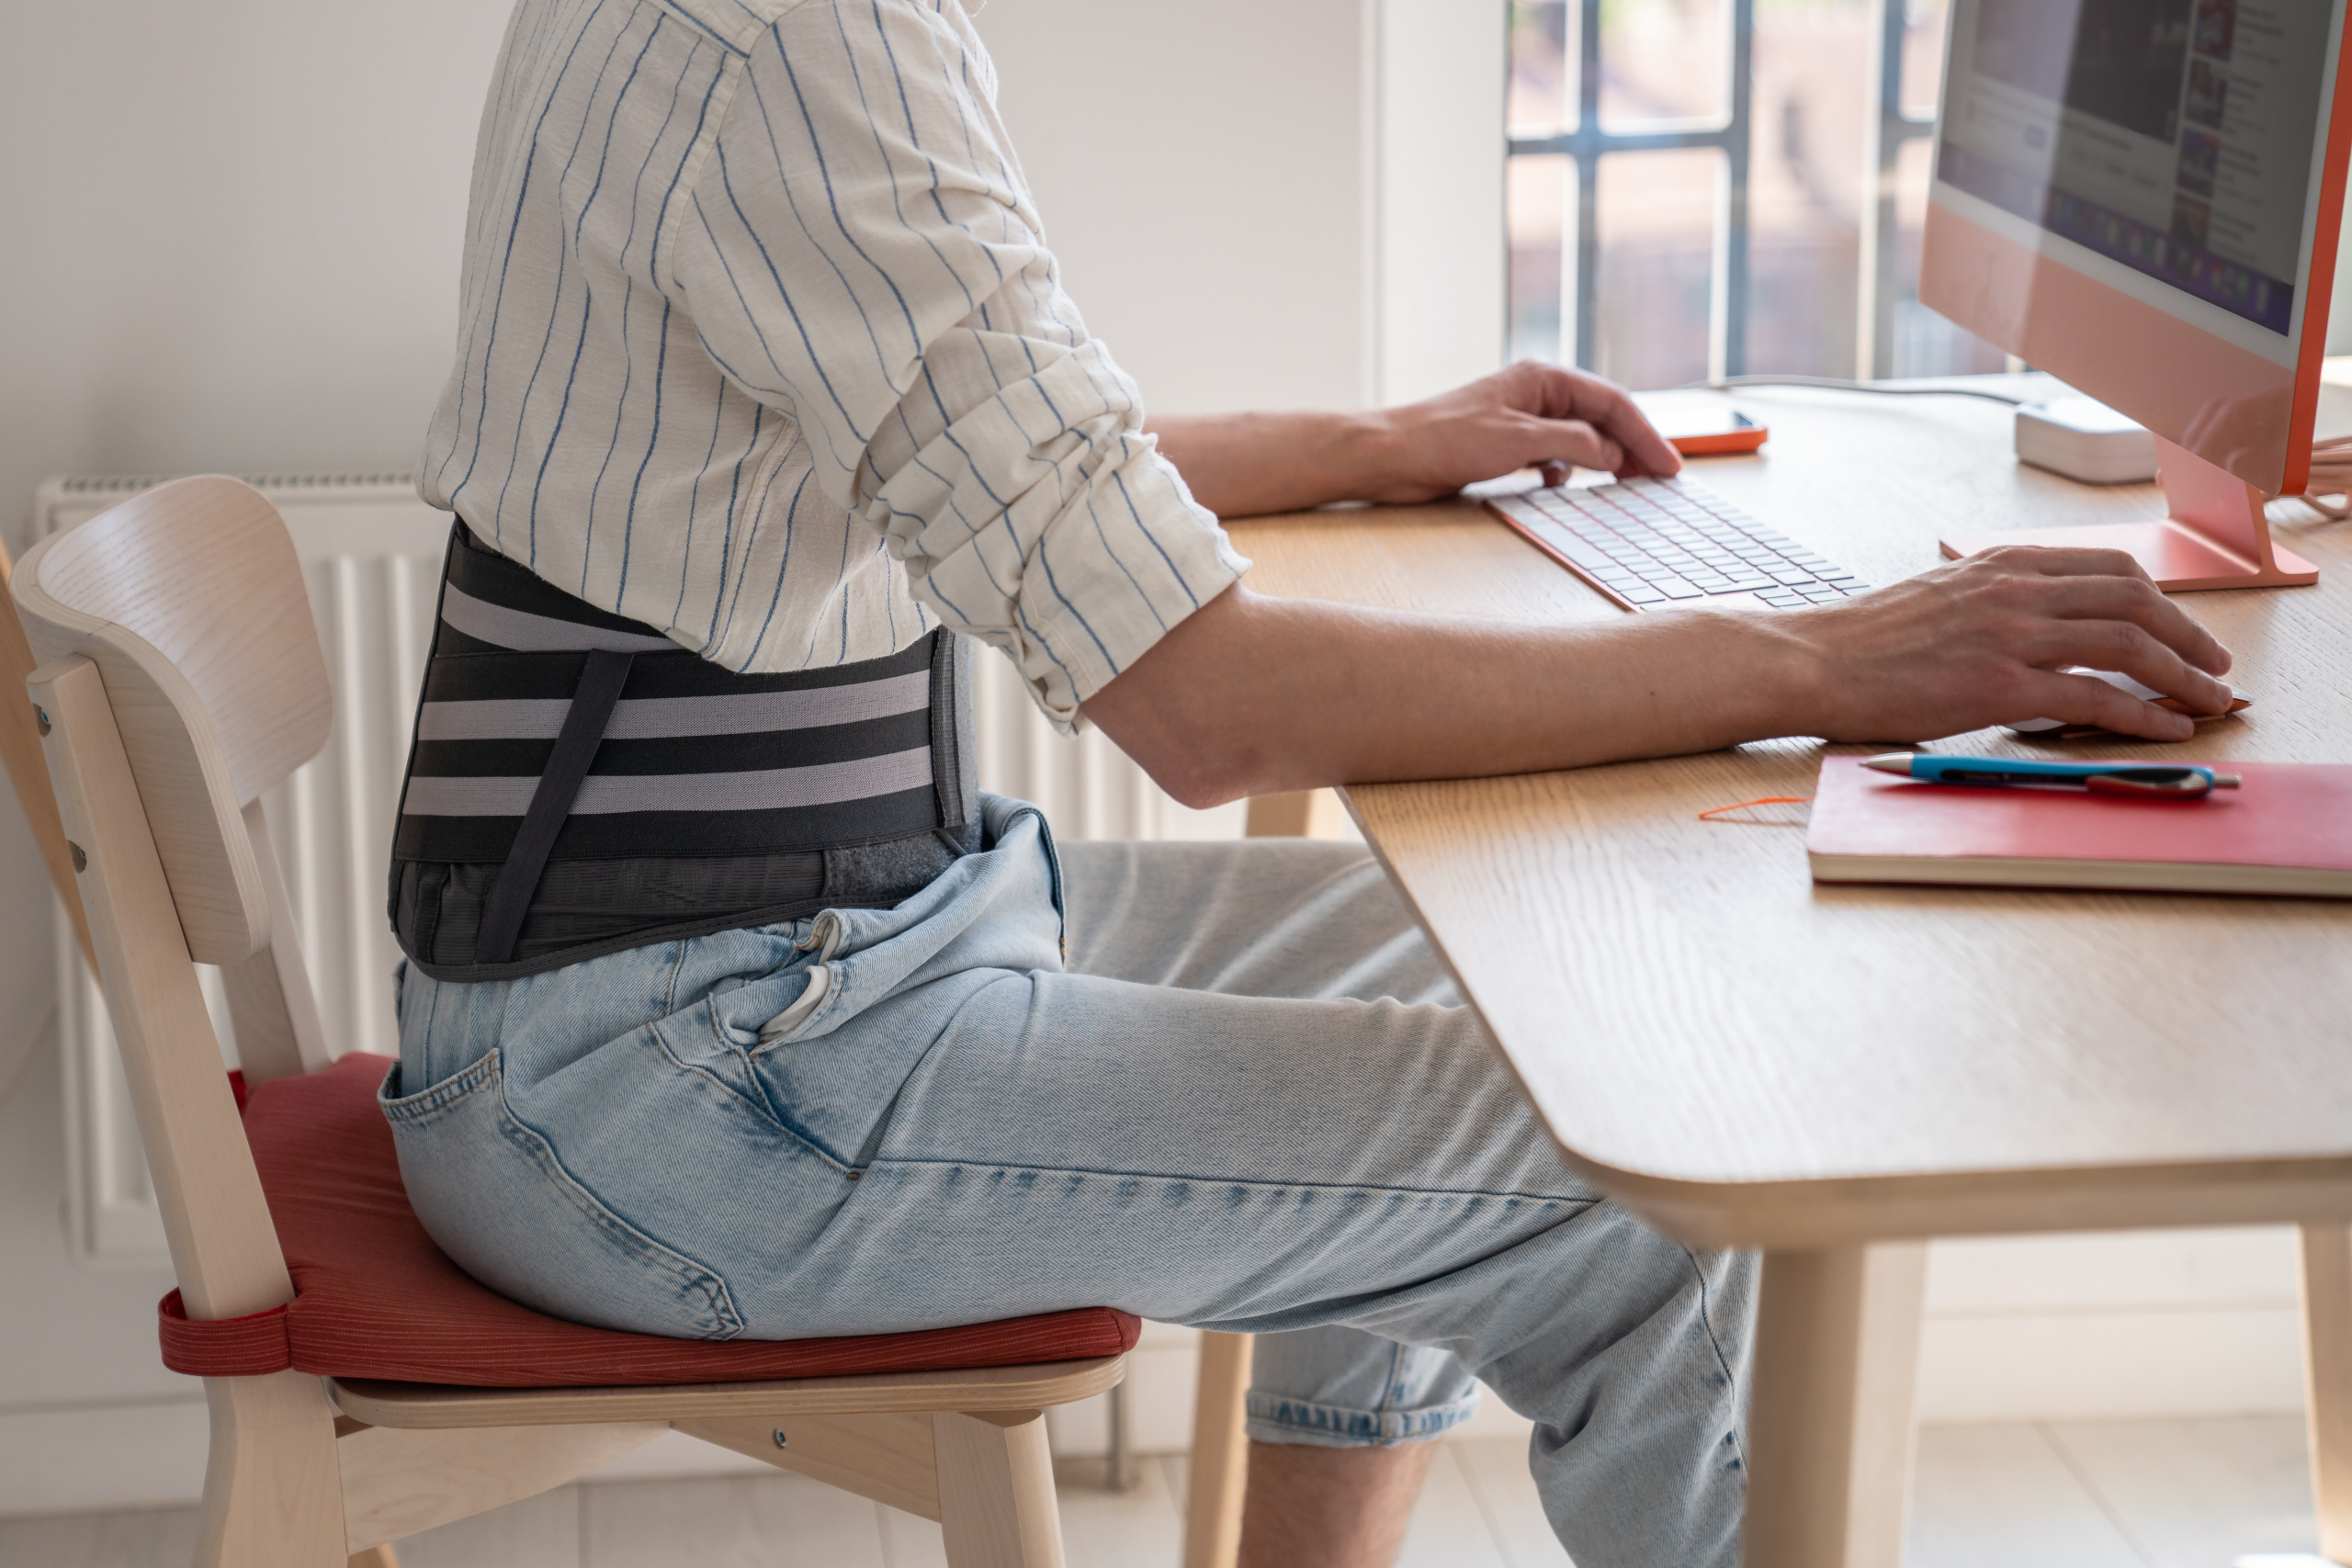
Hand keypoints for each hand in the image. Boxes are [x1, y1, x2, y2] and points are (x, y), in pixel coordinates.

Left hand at [1359, 361, 1684, 501]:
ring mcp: (1520, 420)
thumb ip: (1575, 445)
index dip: (1646, 435)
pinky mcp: (1504, 446)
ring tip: (1626, 485)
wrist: (1390, 457)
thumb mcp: (1520, 441)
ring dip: (1603, 460)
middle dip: (1631, 447)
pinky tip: (1561, 484)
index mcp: (1543, 379)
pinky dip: (1565, 470)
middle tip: (1659, 479)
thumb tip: (1616, 454)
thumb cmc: (1445, 439)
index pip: (1612, 403)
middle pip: (1601, 419)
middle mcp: (1535, 395)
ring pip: (1578, 439)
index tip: (1670, 467)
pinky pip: (1551, 456)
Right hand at [1782, 546, 2235, 742]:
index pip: (2108, 567)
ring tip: (2209, 699)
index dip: (2160, 598)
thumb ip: (1989, 602)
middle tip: (2215, 665)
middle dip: (2188, 633)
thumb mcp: (1937, 598)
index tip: (2180, 625)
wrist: (1812, 659)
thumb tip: (2029, 627)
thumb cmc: (1862, 642)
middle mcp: (2014, 589)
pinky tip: (2167, 728)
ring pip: (2128, 642)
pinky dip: (2144, 714)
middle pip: (2134, 598)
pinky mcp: (2000, 684)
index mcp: (2000, 564)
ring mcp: (2010, 635)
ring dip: (2183, 673)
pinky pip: (2096, 696)